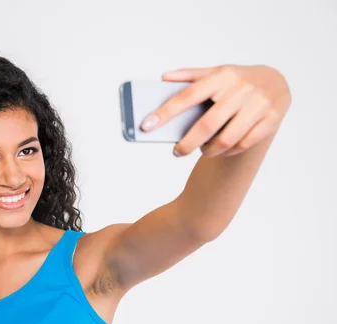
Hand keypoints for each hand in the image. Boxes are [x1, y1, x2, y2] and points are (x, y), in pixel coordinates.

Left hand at [140, 65, 291, 156]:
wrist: (276, 81)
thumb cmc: (237, 79)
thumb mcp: (216, 72)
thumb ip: (190, 75)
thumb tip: (163, 78)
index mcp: (221, 76)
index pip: (187, 96)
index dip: (165, 112)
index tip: (146, 126)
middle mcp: (240, 90)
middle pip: (206, 125)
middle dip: (187, 143)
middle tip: (177, 151)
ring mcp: (258, 105)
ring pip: (226, 139)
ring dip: (208, 150)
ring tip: (200, 150)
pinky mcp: (270, 120)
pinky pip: (243, 144)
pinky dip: (228, 151)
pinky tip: (219, 149)